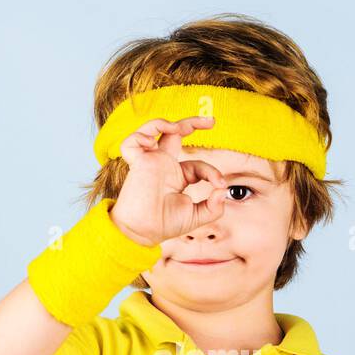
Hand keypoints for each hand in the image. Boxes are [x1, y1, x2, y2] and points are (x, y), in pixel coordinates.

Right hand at [108, 116, 227, 247]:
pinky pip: (132, 142)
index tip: (220, 184)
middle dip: (192, 123)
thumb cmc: (165, 226)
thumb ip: (214, 206)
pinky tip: (152, 142)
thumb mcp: (196, 217)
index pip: (197, 165)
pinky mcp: (136, 163)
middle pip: (174, 134)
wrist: (144, 233)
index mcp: (176, 177)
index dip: (211, 172)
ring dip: (165, 123)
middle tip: (211, 121)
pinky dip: (141, 136)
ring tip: (178, 127)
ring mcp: (149, 162)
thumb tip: (223, 190)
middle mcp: (163, 165)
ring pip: (153, 130)